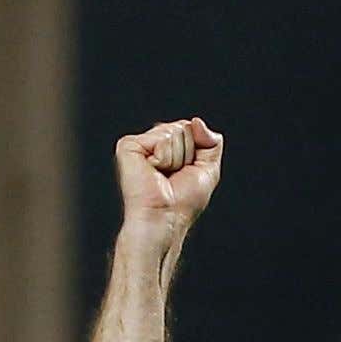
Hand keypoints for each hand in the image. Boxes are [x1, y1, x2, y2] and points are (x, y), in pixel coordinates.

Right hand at [115, 118, 221, 251]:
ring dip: (176, 158)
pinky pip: (161, 137)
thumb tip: (196, 121)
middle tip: (173, 177)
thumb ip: (212, 141)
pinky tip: (152, 172)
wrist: (164, 220)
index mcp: (167, 148)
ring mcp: (139, 145)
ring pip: (174, 131)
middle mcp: (152, 145)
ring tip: (162, 177)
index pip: (191, 128)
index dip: (195, 152)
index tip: (184, 174)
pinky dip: (164, 156)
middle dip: (186, 154)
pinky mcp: (128, 146)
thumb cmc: (182, 204)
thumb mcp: (208, 170)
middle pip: (184, 127)